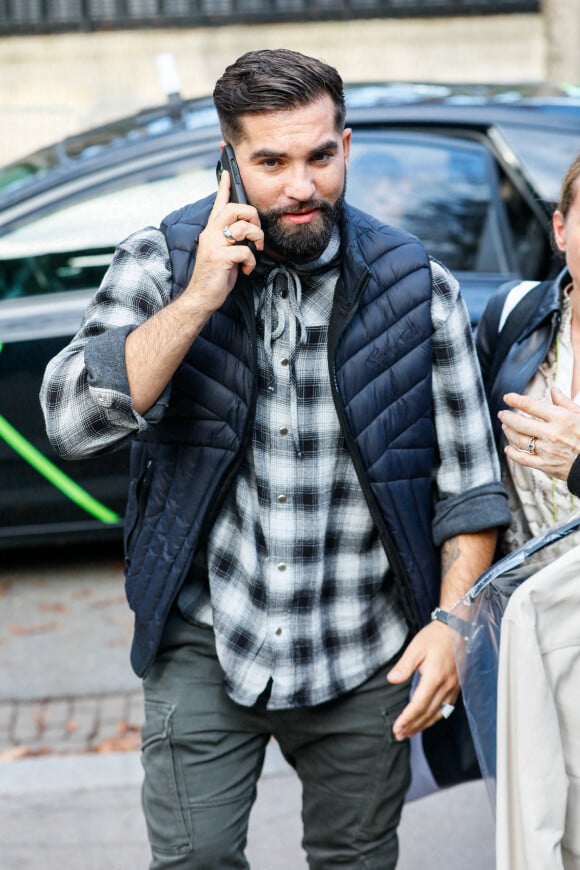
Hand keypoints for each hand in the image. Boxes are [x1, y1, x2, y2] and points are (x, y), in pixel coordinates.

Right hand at [184, 168, 263, 312]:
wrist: (201, 296)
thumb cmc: (216, 276)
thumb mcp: (224, 252)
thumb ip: (232, 239)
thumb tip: (248, 230)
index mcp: (211, 230)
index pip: (218, 203)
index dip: (224, 186)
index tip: (228, 172)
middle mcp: (211, 233)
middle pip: (235, 208)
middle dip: (253, 216)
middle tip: (257, 232)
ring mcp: (214, 244)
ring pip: (243, 227)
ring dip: (256, 238)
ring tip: (256, 250)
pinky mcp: (219, 257)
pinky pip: (245, 251)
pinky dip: (251, 261)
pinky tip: (245, 269)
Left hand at [387, 621, 458, 740]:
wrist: (456, 628)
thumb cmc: (435, 637)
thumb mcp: (415, 648)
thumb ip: (404, 666)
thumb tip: (392, 680)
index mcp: (435, 677)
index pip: (419, 705)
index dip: (407, 719)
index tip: (396, 727)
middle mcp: (446, 686)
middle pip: (428, 714)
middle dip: (413, 726)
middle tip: (399, 735)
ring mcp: (453, 688)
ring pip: (438, 714)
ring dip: (423, 725)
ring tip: (410, 733)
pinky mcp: (456, 687)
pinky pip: (446, 708)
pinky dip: (434, 718)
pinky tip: (426, 721)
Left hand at [498, 388, 579, 480]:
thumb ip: (565, 403)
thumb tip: (554, 390)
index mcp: (560, 418)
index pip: (530, 405)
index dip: (515, 400)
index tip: (507, 397)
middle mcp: (551, 433)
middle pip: (520, 423)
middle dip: (507, 417)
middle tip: (502, 414)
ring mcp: (546, 450)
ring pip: (519, 439)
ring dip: (509, 432)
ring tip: (505, 427)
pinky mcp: (545, 465)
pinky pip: (523, 459)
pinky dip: (512, 453)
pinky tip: (508, 449)